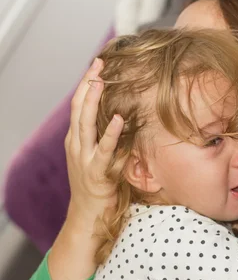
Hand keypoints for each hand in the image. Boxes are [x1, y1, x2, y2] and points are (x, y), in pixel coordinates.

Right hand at [65, 57, 123, 228]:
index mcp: (76, 140)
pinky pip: (104, 149)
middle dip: (87, 84)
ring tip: (100, 82)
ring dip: (93, 102)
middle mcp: (76, 145)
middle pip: (79, 109)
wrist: (87, 215)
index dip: (86, 84)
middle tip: (98, 63)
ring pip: (85, 124)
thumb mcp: (94, 156)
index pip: (78, 106)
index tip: (96, 65)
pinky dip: (111, 133)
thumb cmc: (95, 186)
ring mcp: (84, 158)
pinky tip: (120, 119)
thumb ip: (101, 137)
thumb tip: (118, 116)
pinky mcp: (97, 171)